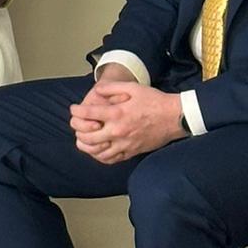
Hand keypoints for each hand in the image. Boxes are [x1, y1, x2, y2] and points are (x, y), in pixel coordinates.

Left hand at [69, 80, 184, 163]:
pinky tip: (98, 150)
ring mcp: (125, 144)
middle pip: (89, 137)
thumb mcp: (132, 87)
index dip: (77, 111)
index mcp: (117, 114)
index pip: (89, 114)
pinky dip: (100, 156)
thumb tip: (96, 90)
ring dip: (86, 146)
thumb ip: (112, 88)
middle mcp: (119, 131)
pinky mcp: (132, 152)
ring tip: (82, 139)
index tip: (73, 109)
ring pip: (98, 152)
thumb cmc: (154, 100)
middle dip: (77, 130)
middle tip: (75, 124)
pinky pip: (112, 159)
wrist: (174, 117)